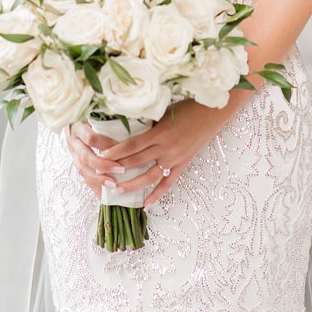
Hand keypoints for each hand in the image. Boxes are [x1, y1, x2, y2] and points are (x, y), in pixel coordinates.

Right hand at [66, 121, 124, 197]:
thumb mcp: (97, 117)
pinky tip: (106, 195)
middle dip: (103, 166)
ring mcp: (72, 154)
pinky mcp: (76, 164)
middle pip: (85, 157)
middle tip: (120, 170)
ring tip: (114, 185)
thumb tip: (131, 130)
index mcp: (78, 128)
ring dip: (98, 179)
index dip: (106, 145)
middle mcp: (72, 142)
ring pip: (82, 170)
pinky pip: (83, 178)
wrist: (74, 124)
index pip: (91, 138)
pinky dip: (95, 187)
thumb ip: (110, 122)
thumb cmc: (91, 120)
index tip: (122, 150)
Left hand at [100, 101, 229, 206]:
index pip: (131, 145)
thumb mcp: (162, 112)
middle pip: (137, 161)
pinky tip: (146, 204)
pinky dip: (156, 194)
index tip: (100, 155)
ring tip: (116, 190)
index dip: (115, 151)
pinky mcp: (183, 165)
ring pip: (149, 176)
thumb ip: (146, 122)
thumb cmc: (185, 107)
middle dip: (117, 168)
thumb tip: (123, 125)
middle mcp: (166, 148)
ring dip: (132, 185)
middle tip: (100, 173)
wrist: (212, 113)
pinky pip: (167, 183)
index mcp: (159, 133)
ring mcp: (175, 159)